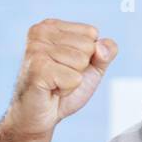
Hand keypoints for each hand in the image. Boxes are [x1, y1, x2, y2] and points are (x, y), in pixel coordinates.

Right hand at [0, 20, 117, 138]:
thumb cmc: (62, 88)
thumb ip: (105, 53)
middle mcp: (40, 32)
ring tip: (54, 83)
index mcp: (51, 26)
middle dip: (79, 68)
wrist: (38, 116)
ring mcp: (36, 49)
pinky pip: (74, 78)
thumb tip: (102, 46)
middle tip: (59, 77)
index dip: (87, 56)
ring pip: (81, 62)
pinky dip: (67, 90)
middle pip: (88, 46)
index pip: (91, 33)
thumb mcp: (91, 67)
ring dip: (72, 80)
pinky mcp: (38, 68)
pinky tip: (51, 90)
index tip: (67, 66)